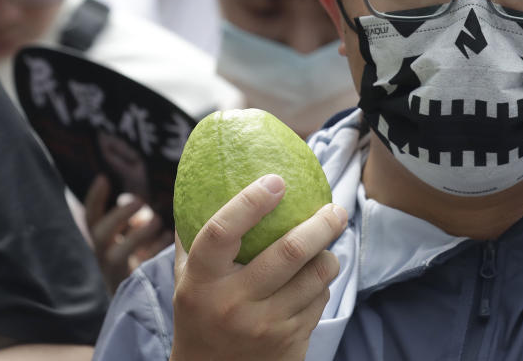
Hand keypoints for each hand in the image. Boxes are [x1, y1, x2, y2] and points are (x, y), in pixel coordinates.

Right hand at [84, 175, 172, 293]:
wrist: (146, 303)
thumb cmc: (143, 262)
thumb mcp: (135, 238)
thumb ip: (134, 221)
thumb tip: (131, 200)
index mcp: (106, 243)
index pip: (91, 219)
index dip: (95, 199)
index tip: (104, 177)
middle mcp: (106, 258)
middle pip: (99, 236)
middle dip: (119, 216)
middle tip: (141, 201)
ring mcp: (117, 274)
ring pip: (116, 255)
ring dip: (137, 235)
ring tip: (159, 222)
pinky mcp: (132, 287)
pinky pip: (138, 271)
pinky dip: (154, 252)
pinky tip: (169, 241)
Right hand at [170, 174, 346, 360]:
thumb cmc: (200, 314)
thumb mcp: (187, 279)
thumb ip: (194, 235)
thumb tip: (199, 182)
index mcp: (201, 283)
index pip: (222, 232)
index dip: (250, 202)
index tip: (276, 181)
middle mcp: (232, 304)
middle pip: (290, 251)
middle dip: (322, 224)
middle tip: (336, 209)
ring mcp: (265, 325)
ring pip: (316, 275)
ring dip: (329, 255)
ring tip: (328, 244)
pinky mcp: (291, 341)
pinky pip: (320, 299)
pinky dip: (322, 284)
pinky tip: (314, 280)